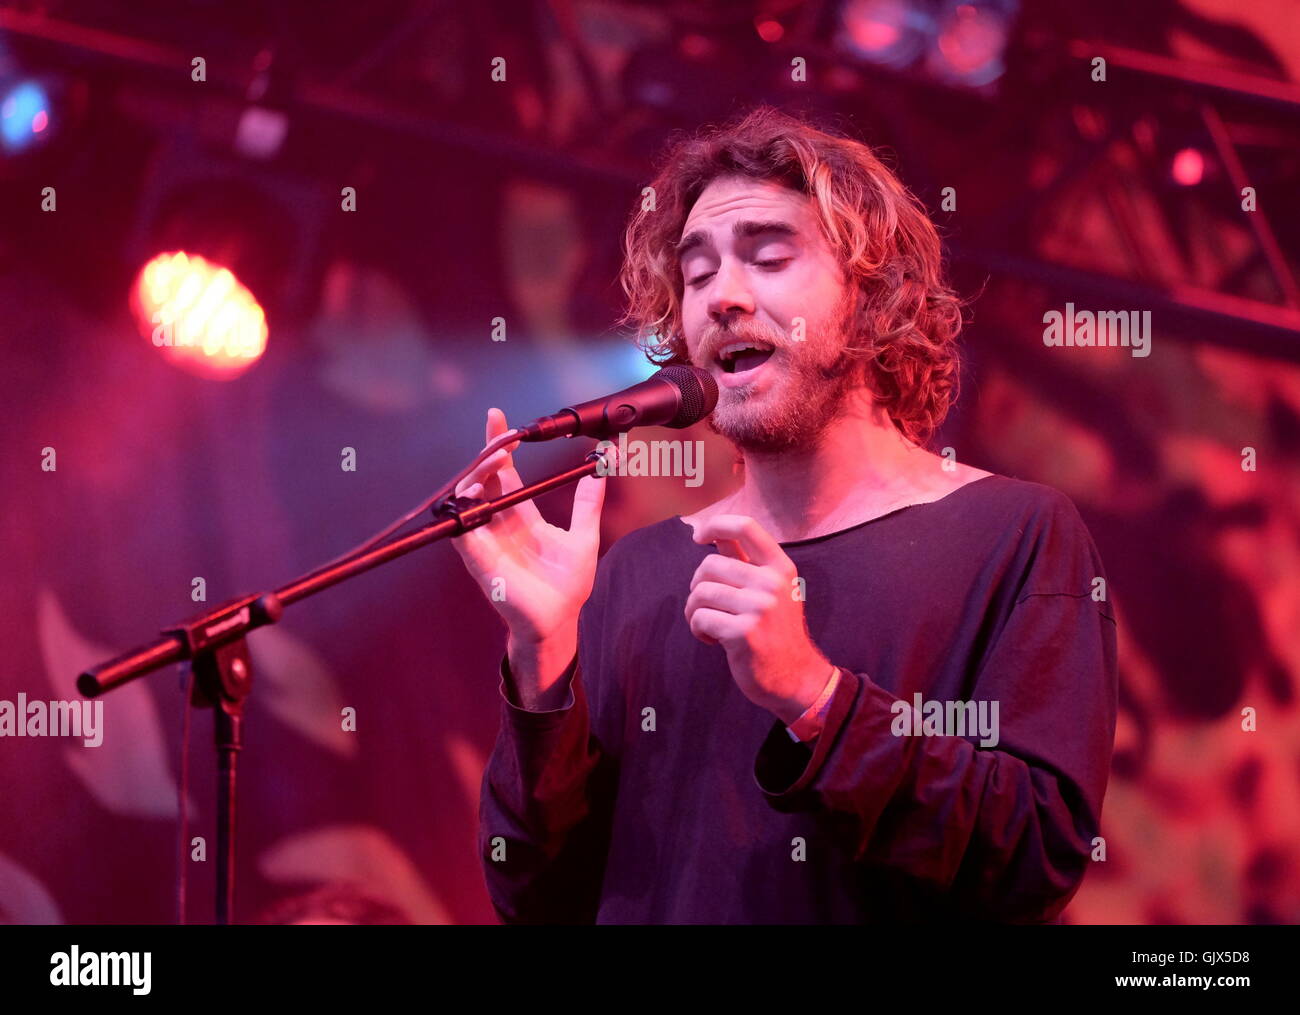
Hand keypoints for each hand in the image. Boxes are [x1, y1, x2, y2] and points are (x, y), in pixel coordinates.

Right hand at [449, 408, 606, 646]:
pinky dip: (465, 509)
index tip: (497, 418)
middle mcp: (500, 524)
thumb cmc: (567, 586)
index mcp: (522, 517)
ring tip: (495, 461)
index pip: (505, 473)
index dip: (500, 446)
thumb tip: (604, 466)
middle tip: (503, 440)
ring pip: (468, 499)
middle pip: (484, 480)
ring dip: (476, 476)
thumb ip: (588, 503)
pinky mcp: (478, 559)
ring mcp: (486, 540)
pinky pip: (462, 529)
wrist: (558, 622)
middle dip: (487, 455)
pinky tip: (475, 493)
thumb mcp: (584, 537)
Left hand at [684, 514, 833, 724]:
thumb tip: (714, 535)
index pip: (745, 527)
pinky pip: (700, 618)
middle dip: (698, 586)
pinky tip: (713, 640)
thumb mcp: (772, 591)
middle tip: (709, 606)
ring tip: (710, 624)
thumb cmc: (777, 632)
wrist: (796, 678)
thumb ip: (746, 562)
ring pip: (700, 593)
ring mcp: (759, 608)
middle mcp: (771, 583)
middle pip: (710, 564)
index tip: (699, 537)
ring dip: (694, 611)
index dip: (715, 524)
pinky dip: (698, 630)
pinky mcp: (743, 633)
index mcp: (780, 567)